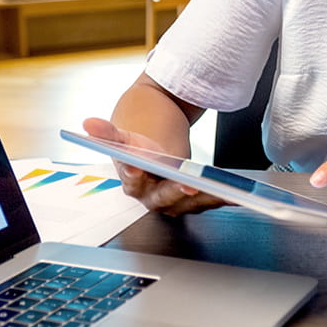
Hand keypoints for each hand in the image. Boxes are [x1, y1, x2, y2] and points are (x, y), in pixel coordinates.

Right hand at [81, 117, 225, 215]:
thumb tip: (88, 123)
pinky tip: (238, 195)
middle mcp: (151, 197)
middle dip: (178, 191)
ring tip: (225, 191)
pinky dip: (221, 199)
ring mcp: (172, 201)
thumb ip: (108, 132)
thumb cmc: (139, 139)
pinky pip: (206, 202)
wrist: (152, 141)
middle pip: (165, 197)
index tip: (141, 168)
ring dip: (208, 199)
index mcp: (132, 182)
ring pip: (190, 203)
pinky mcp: (191, 200)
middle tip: (191, 183)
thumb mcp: (125, 133)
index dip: (137, 176)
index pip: (134, 182)